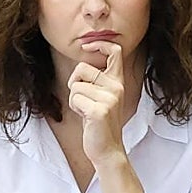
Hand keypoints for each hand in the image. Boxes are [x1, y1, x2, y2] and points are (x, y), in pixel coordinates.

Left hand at [67, 40, 126, 168]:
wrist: (107, 149)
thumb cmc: (98, 122)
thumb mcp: (101, 97)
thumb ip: (96, 80)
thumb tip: (82, 61)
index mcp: (117, 81)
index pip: (115, 52)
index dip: (100, 44)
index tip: (86, 46)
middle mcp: (116, 87)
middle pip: (82, 68)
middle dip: (74, 83)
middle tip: (84, 100)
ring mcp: (109, 98)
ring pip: (75, 85)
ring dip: (74, 99)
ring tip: (86, 111)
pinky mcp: (99, 110)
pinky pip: (74, 98)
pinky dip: (74, 108)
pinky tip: (86, 117)